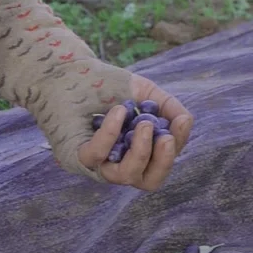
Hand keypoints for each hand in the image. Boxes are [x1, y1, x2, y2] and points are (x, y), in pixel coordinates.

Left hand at [78, 74, 192, 190]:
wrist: (66, 70)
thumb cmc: (104, 85)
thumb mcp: (143, 92)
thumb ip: (167, 106)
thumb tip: (186, 121)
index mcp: (136, 154)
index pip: (162, 163)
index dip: (176, 147)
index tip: (182, 122)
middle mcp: (118, 165)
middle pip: (149, 181)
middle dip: (162, 162)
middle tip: (165, 137)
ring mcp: (96, 165)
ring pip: (125, 176)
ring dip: (140, 152)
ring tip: (143, 123)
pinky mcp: (76, 156)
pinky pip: (97, 156)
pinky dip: (110, 134)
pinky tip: (118, 111)